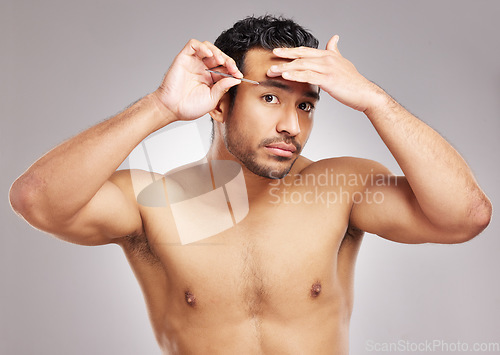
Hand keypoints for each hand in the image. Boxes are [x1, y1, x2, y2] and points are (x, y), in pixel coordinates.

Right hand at [154, 39, 242, 121]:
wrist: (172, 109)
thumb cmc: (189, 107)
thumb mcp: (212, 99)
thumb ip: (223, 87)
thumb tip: (236, 79)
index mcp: (211, 79)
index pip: (225, 68)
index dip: (233, 70)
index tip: (238, 75)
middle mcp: (203, 69)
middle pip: (219, 56)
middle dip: (228, 61)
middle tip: (232, 68)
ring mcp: (193, 63)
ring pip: (208, 47)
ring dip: (217, 52)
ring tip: (221, 61)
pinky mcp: (184, 57)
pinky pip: (193, 45)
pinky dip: (202, 47)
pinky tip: (209, 55)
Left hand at [267, 35, 383, 111]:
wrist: (365, 93)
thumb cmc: (353, 81)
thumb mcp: (343, 62)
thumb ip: (335, 50)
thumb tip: (333, 38)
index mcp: (328, 55)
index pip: (305, 50)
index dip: (291, 50)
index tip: (277, 52)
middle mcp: (327, 59)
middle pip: (301, 56)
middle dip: (284, 58)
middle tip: (271, 60)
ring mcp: (327, 68)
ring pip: (302, 65)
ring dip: (285, 68)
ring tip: (273, 71)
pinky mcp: (328, 79)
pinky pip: (308, 76)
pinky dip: (295, 75)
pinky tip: (285, 76)